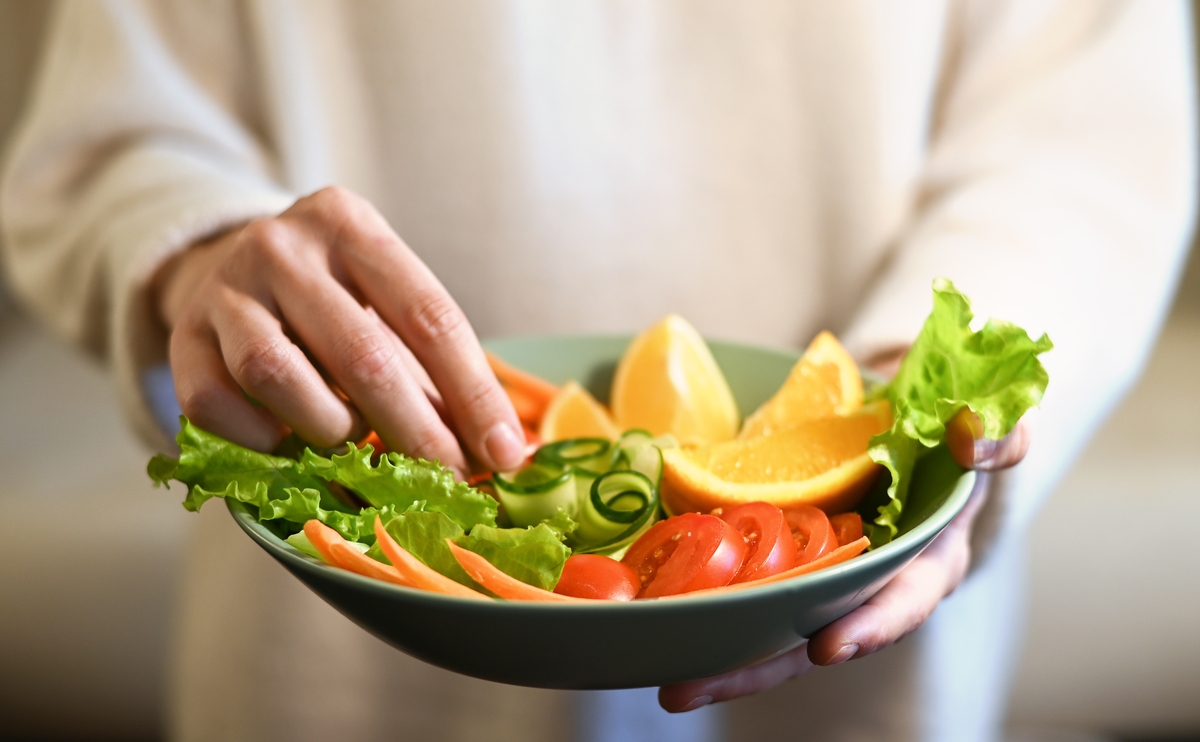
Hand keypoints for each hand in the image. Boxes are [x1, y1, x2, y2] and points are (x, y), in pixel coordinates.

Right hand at [154, 186, 526, 475]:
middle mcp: (284, 245)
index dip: (473, 394)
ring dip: (331, 431)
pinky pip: (214, 404)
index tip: (505, 453)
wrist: (224, 266)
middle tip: (449, 483)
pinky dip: (259, 440)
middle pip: (363, 354)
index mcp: (351, 225)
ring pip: (278, 376)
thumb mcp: (383, 306)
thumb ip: (432, 371)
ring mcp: (225, 288)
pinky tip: (286, 445)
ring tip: (355, 448)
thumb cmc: (331, 301)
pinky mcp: (182, 336)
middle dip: (418, 434)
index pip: (429, 316)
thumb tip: (498, 453)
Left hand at [658, 404, 1029, 712]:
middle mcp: (873, 582)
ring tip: (668, 682)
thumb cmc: (956, 433)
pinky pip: (753, 588)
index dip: (872, 626)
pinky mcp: (789, 558)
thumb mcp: (994, 427)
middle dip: (760, 669)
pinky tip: (663, 617)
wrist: (914, 423)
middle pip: (818, 636)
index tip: (828, 647)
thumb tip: (971, 441)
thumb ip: (999, 437)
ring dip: (724, 657)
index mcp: (929, 561)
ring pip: (776, 626)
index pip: (905, 600)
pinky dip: (714, 606)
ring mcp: (827, 576)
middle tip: (690, 688)